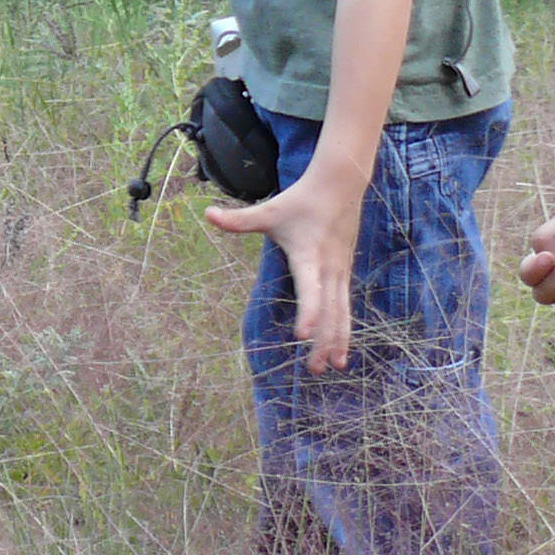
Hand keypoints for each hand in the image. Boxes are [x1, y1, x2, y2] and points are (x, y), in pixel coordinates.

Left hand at [206, 164, 365, 366]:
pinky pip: (345, 306)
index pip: (309, 289)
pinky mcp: (344, 273)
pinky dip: (345, 329)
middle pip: (329, 310)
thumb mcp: (269, 210)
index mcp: (308, 256)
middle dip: (322, 340)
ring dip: (336, 340)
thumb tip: (208, 214)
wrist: (339, 186)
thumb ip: (240, 219)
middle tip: (313, 368)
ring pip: (341, 312)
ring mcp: (339, 272)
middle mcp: (327, 268)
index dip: (308, 312)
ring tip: (332, 367)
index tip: (302, 335)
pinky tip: (341, 351)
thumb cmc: (300, 200)